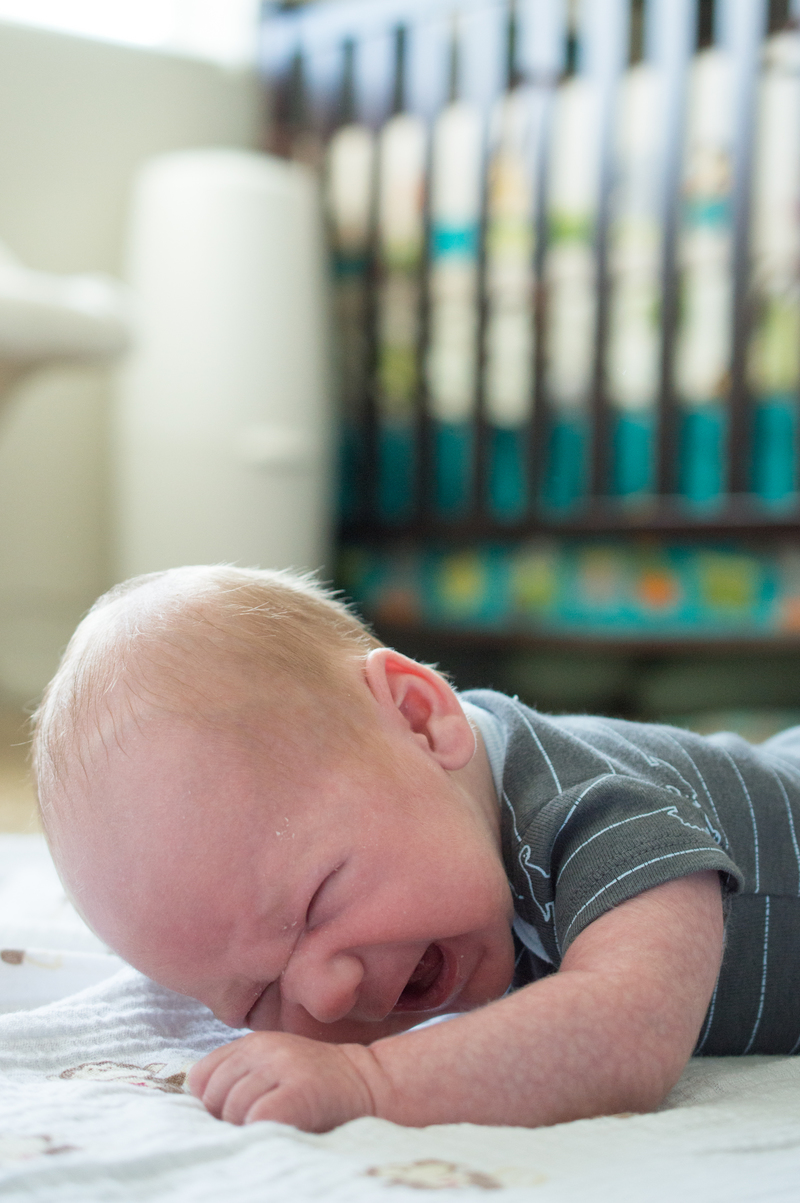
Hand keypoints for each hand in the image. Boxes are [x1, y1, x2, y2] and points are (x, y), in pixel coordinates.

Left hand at [187, 1031, 380, 1131]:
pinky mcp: (300, 1089)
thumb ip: (240, 1080)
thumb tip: (201, 1117)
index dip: (208, 1104)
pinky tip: (279, 1133)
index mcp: (252, 1044)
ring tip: (270, 1132)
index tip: (229, 1119)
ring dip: (244, 1131)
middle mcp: (264, 1049)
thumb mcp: (273, 1070)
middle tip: (251, 1131)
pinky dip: (260, 1133)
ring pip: (233, 1109)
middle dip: (224, 1122)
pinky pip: (257, 1117)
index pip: (200, 1076)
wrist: (370, 1083)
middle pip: (214, 1096)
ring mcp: (282, 1066)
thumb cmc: (316, 1088)